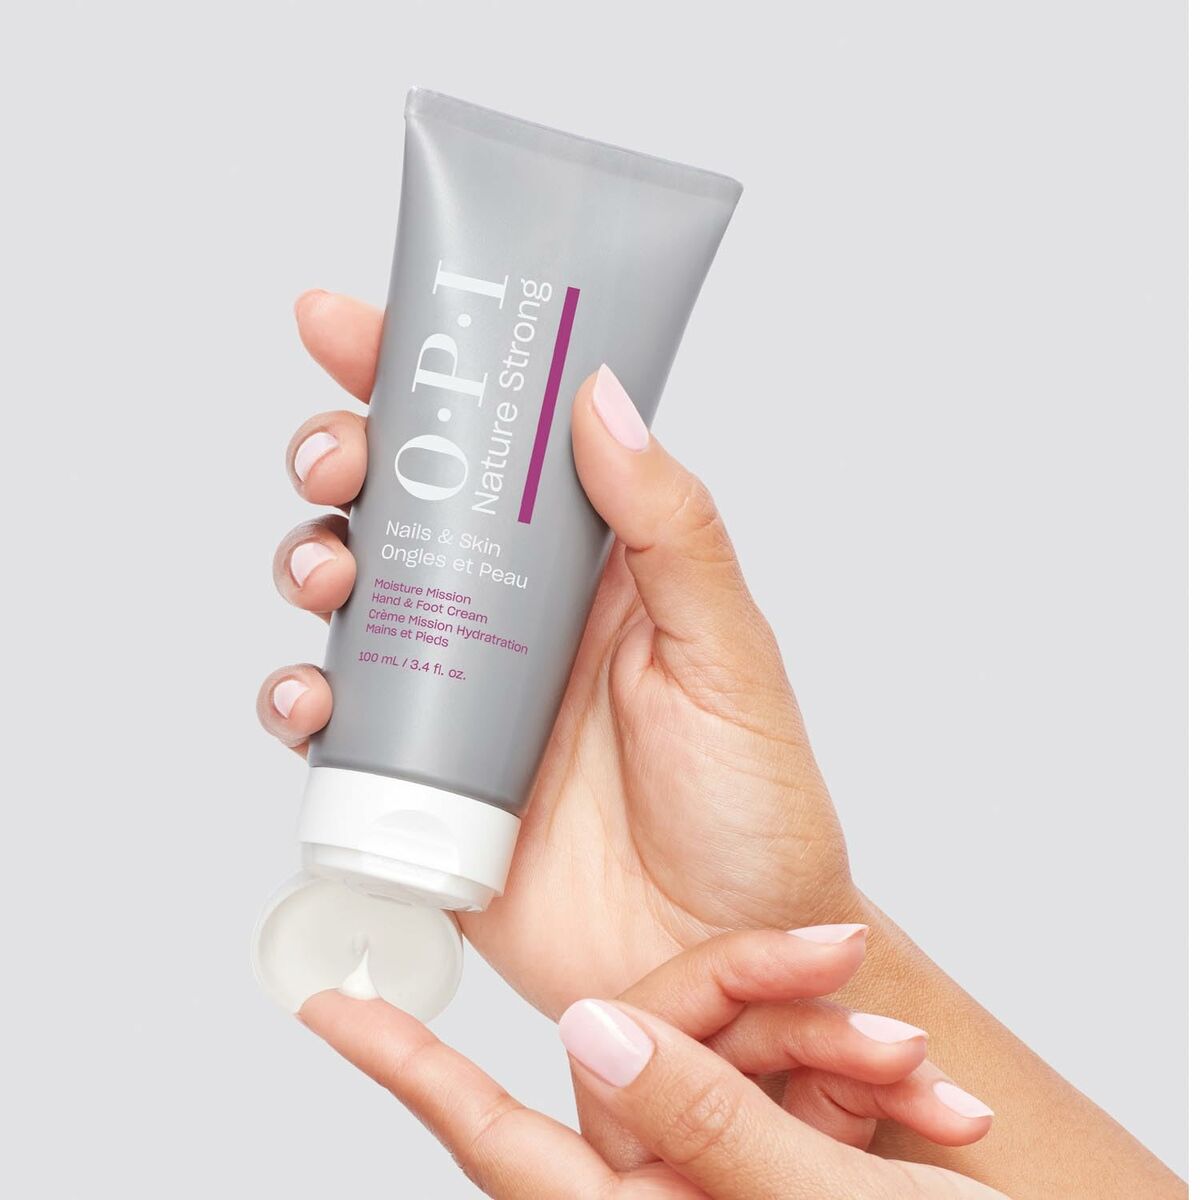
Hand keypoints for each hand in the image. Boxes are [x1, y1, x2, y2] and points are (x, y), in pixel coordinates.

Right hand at [258, 290, 855, 1020]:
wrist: (725, 962)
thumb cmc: (753, 809)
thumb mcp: (728, 656)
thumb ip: (670, 529)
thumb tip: (600, 398)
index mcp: (590, 567)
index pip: (496, 447)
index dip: (415, 375)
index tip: (341, 325)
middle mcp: (515, 618)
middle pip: (403, 510)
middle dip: (346, 465)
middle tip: (339, 466)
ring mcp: (461, 698)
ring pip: (353, 602)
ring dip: (309, 566)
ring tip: (325, 579)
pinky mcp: (423, 784)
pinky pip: (338, 727)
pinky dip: (300, 702)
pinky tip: (311, 703)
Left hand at [299, 928, 1003, 1198]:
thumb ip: (702, 1123)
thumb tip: (590, 1031)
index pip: (494, 1137)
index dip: (409, 1069)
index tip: (330, 1009)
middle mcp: (666, 1186)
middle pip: (665, 1047)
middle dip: (775, 1012)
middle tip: (869, 1003)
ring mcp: (724, 1164)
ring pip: (745, 1047)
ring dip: (844, 1048)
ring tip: (930, 1082)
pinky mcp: (784, 1143)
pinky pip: (800, 1075)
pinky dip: (868, 1078)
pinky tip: (938, 1103)